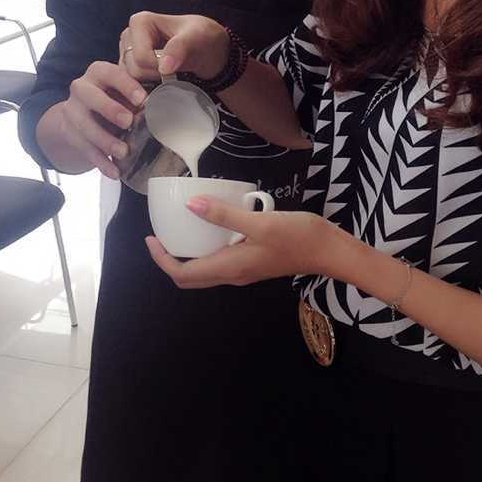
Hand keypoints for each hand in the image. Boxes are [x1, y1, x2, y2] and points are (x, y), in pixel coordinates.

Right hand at [53, 61, 146, 178]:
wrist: (81, 114)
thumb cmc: (113, 99)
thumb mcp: (124, 93)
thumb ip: (137, 98)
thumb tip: (160, 110)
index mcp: (99, 73)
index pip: (111, 73)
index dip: (126, 85)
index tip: (142, 99)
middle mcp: (81, 88)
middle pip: (91, 97)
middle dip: (110, 109)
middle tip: (128, 122)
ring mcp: (72, 111)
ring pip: (86, 126)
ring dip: (106, 141)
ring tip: (124, 152)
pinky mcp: (69, 133)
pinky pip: (84, 148)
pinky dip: (101, 162)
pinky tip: (115, 172)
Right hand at [119, 11, 229, 83]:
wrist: (211, 52)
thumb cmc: (204, 39)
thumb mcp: (199, 38)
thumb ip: (181, 48)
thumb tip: (164, 67)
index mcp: (140, 22)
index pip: (141, 58)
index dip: (159, 68)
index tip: (177, 66)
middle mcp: (129, 36)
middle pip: (134, 71)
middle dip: (156, 77)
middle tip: (176, 72)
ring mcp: (127, 53)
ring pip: (131, 81)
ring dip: (151, 86)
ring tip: (170, 78)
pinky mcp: (130, 68)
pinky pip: (130, 87)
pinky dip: (147, 91)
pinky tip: (161, 86)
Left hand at [145, 198, 346, 288]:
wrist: (329, 250)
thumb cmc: (297, 237)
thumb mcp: (259, 222)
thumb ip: (224, 215)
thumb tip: (190, 205)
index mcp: (229, 268)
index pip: (183, 274)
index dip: (162, 259)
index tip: (152, 238)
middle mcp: (233, 274)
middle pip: (191, 276)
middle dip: (171, 258)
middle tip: (162, 234)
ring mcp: (244, 270)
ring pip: (205, 269)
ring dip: (189, 253)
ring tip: (183, 227)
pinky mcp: (253, 262)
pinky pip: (221, 260)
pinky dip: (208, 247)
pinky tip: (215, 224)